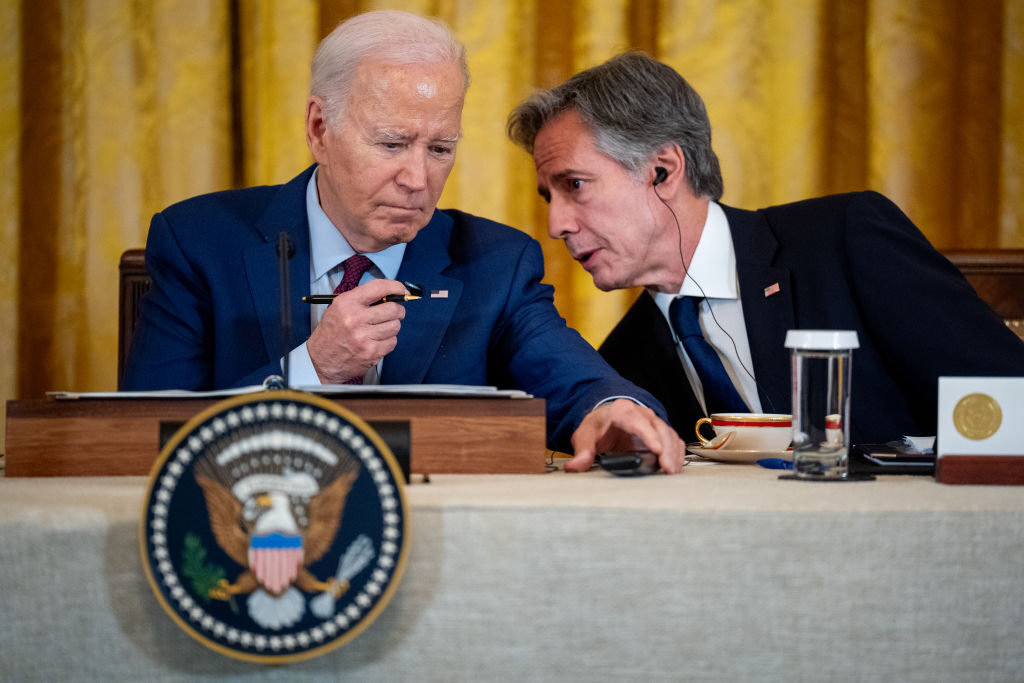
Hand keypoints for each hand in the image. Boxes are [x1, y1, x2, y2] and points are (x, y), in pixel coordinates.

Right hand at [307, 279, 409, 382]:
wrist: (320, 360)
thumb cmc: (331, 333)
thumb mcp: (338, 308)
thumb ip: (362, 298)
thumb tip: (389, 293)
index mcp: (347, 303)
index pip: (379, 288)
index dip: (395, 287)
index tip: (401, 290)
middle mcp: (355, 319)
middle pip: (393, 308)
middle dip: (398, 309)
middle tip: (395, 312)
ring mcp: (364, 337)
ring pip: (395, 326)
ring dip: (392, 326)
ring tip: (381, 328)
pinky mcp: (371, 352)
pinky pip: (392, 342)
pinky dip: (388, 340)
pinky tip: (377, 340)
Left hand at [566, 399, 685, 473]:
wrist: (605, 419)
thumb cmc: (597, 426)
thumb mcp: (584, 435)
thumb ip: (582, 451)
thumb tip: (575, 466)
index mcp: (622, 411)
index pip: (639, 422)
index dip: (649, 436)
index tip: (657, 450)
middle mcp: (642, 414)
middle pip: (659, 429)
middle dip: (666, 449)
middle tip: (667, 469)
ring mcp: (653, 423)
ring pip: (670, 435)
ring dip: (674, 453)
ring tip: (672, 472)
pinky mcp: (659, 434)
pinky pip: (673, 441)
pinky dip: (676, 454)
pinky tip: (674, 467)